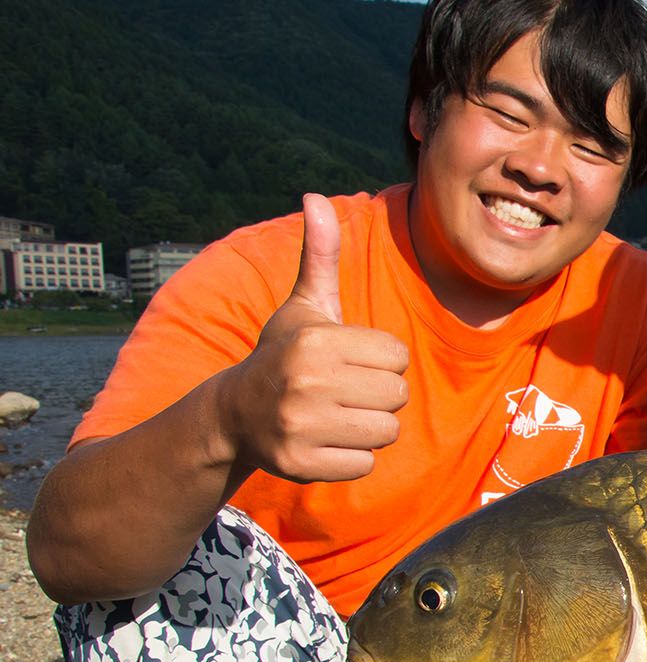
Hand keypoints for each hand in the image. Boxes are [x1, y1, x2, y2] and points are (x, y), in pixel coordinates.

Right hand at [213, 193, 409, 482]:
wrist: (234, 415)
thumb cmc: (284, 354)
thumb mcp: (304, 306)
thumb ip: (321, 256)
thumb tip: (315, 196)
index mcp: (315, 341)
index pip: (397, 356)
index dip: (381, 360)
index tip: (349, 362)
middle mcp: (305, 382)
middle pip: (398, 395)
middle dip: (380, 395)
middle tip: (344, 391)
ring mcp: (300, 426)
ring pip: (386, 432)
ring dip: (369, 427)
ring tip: (336, 415)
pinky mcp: (300, 465)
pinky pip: (366, 465)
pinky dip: (352, 457)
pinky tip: (324, 440)